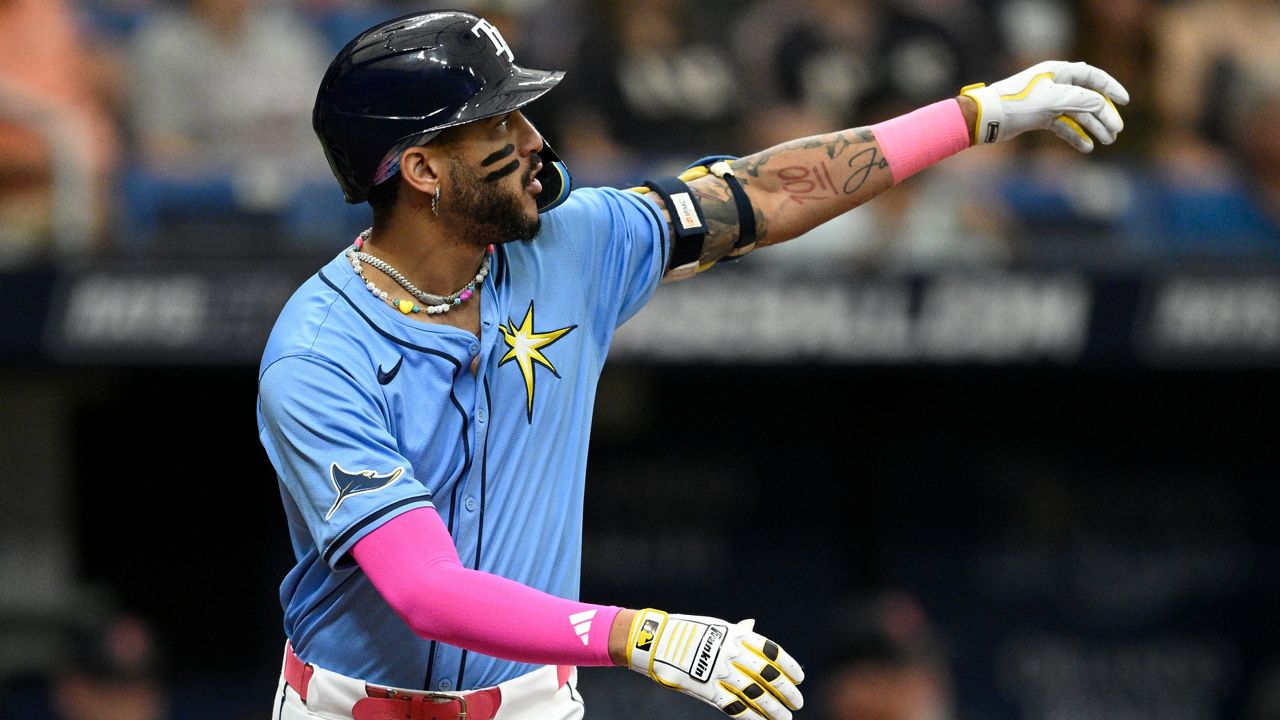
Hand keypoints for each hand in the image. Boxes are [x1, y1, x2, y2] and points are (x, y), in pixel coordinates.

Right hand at [625, 609, 803, 719]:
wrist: (656, 641)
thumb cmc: (686, 631)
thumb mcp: (715, 625)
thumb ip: (737, 631)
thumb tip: (752, 626)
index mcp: (737, 635)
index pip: (772, 653)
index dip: (789, 666)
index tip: (799, 677)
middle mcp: (733, 654)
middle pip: (769, 676)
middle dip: (787, 691)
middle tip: (797, 701)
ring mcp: (721, 673)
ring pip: (756, 695)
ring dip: (774, 709)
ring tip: (785, 718)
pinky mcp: (708, 691)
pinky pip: (736, 708)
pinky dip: (752, 717)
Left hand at [960, 60, 1129, 151]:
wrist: (988, 118)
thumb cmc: (1017, 103)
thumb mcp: (1051, 100)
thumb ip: (1078, 100)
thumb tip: (1101, 103)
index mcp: (1058, 73)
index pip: (1092, 76)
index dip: (1111, 88)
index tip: (1126, 102)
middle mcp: (1055, 85)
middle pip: (1087, 99)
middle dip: (1104, 115)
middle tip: (1116, 131)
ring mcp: (1048, 102)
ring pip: (1077, 114)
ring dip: (1092, 127)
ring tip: (1107, 141)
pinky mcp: (1041, 118)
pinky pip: (1063, 126)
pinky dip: (1075, 136)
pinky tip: (1087, 147)